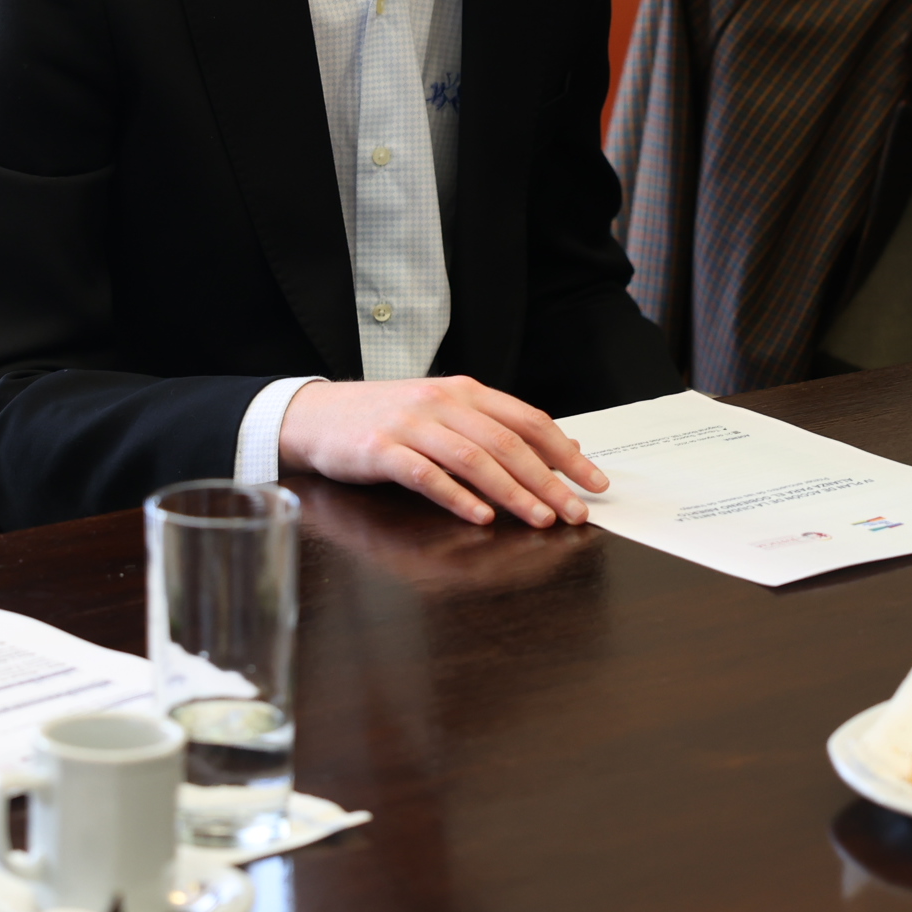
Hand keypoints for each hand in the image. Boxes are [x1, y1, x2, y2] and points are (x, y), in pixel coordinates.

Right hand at [276, 375, 606, 528]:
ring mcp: (410, 425)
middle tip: (575, 512)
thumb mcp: (445, 412)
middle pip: (507, 442)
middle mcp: (441, 402)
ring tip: (540, 520)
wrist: (317, 414)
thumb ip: (497, 426)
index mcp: (464, 391)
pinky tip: (480, 519)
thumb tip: (562, 445)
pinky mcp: (381, 451)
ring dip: (512, 492)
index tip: (594, 481)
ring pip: (473, 459)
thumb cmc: (386, 419)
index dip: (565, 452)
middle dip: (548, 480)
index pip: (527, 420)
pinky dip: (457, 497)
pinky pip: (426, 475)